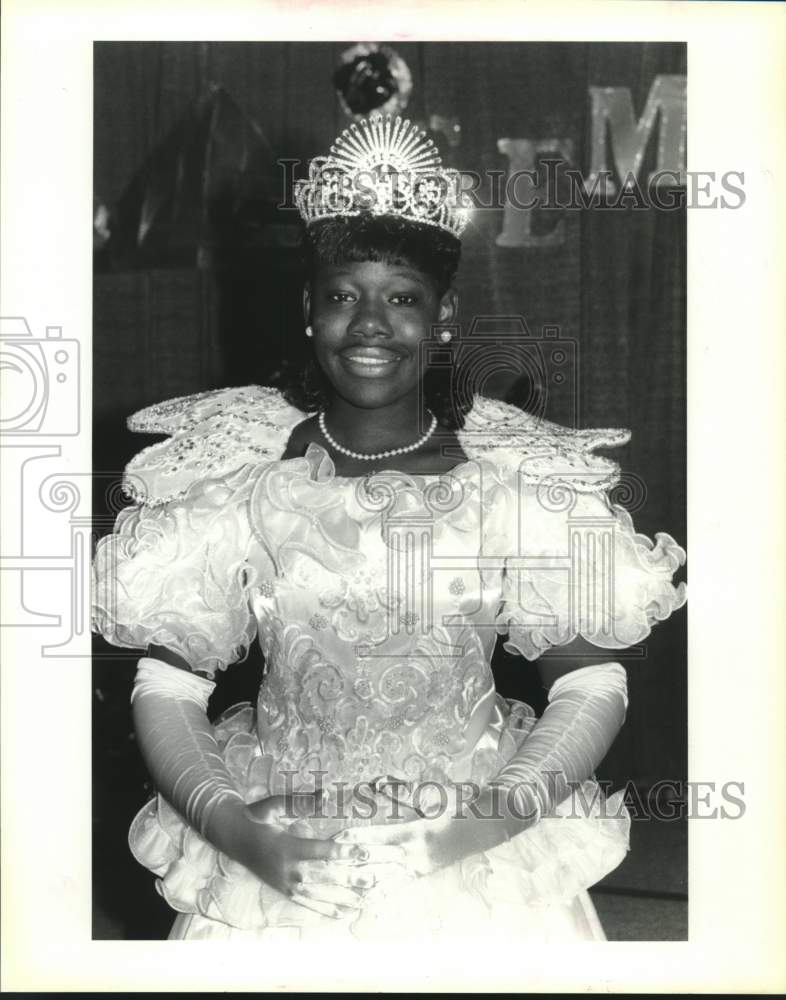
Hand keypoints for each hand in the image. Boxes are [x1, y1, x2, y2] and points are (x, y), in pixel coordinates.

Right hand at [216, 791, 407, 918]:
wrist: (232, 837)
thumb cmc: (255, 817)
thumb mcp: (274, 805)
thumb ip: (300, 801)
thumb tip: (326, 793)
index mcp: (287, 847)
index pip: (321, 851)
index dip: (344, 851)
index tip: (365, 852)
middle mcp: (288, 870)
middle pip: (325, 876)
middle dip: (351, 878)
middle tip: (374, 879)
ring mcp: (285, 883)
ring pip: (320, 894)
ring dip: (344, 897)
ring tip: (366, 900)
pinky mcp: (283, 891)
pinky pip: (307, 904)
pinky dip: (325, 910)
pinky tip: (342, 914)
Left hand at [332, 781, 531, 879]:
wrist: (484, 827)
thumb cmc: (458, 805)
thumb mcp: (432, 795)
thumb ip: (403, 793)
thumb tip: (378, 785)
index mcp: (417, 834)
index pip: (380, 837)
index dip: (358, 837)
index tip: (337, 836)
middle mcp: (416, 855)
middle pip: (378, 859)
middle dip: (352, 859)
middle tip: (327, 859)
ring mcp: (420, 868)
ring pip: (384, 875)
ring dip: (360, 877)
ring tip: (337, 880)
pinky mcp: (422, 873)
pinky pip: (396, 884)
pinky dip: (379, 890)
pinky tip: (364, 897)